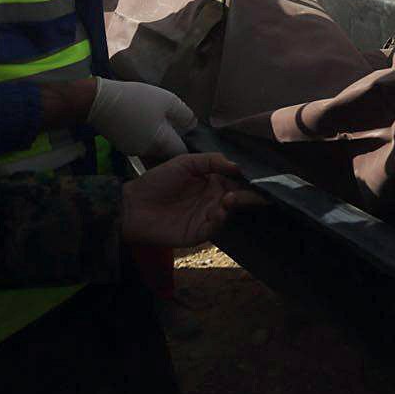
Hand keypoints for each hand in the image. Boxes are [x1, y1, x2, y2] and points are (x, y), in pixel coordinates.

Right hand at [87, 78, 196, 159]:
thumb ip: (184, 114)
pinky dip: (147, 138)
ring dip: (160, 141)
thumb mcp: (167, 100)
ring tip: (164, 124)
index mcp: (162, 142)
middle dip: (175, 143)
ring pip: (154, 150)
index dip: (190, 145)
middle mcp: (148, 152)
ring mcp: (133, 151)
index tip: (193, 136)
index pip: (182, 152)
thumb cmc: (136, 99)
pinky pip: (142, 145)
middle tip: (180, 128)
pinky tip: (147, 124)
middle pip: (167, 153)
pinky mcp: (122, 146)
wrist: (97, 101)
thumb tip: (193, 125)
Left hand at [122, 153, 264, 246]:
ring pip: (228, 211)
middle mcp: (213, 199)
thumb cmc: (157, 181)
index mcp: (212, 182)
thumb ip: (212, 161)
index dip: (249, 179)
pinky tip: (219, 209)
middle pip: (238, 197)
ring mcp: (206, 216)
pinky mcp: (198, 232)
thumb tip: (238, 166)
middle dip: (250, 195)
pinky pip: (214, 227)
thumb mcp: (185, 162)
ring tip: (231, 197)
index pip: (236, 180)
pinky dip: (220, 219)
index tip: (262, 177)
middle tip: (260, 192)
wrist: (132, 205)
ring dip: (233, 205)